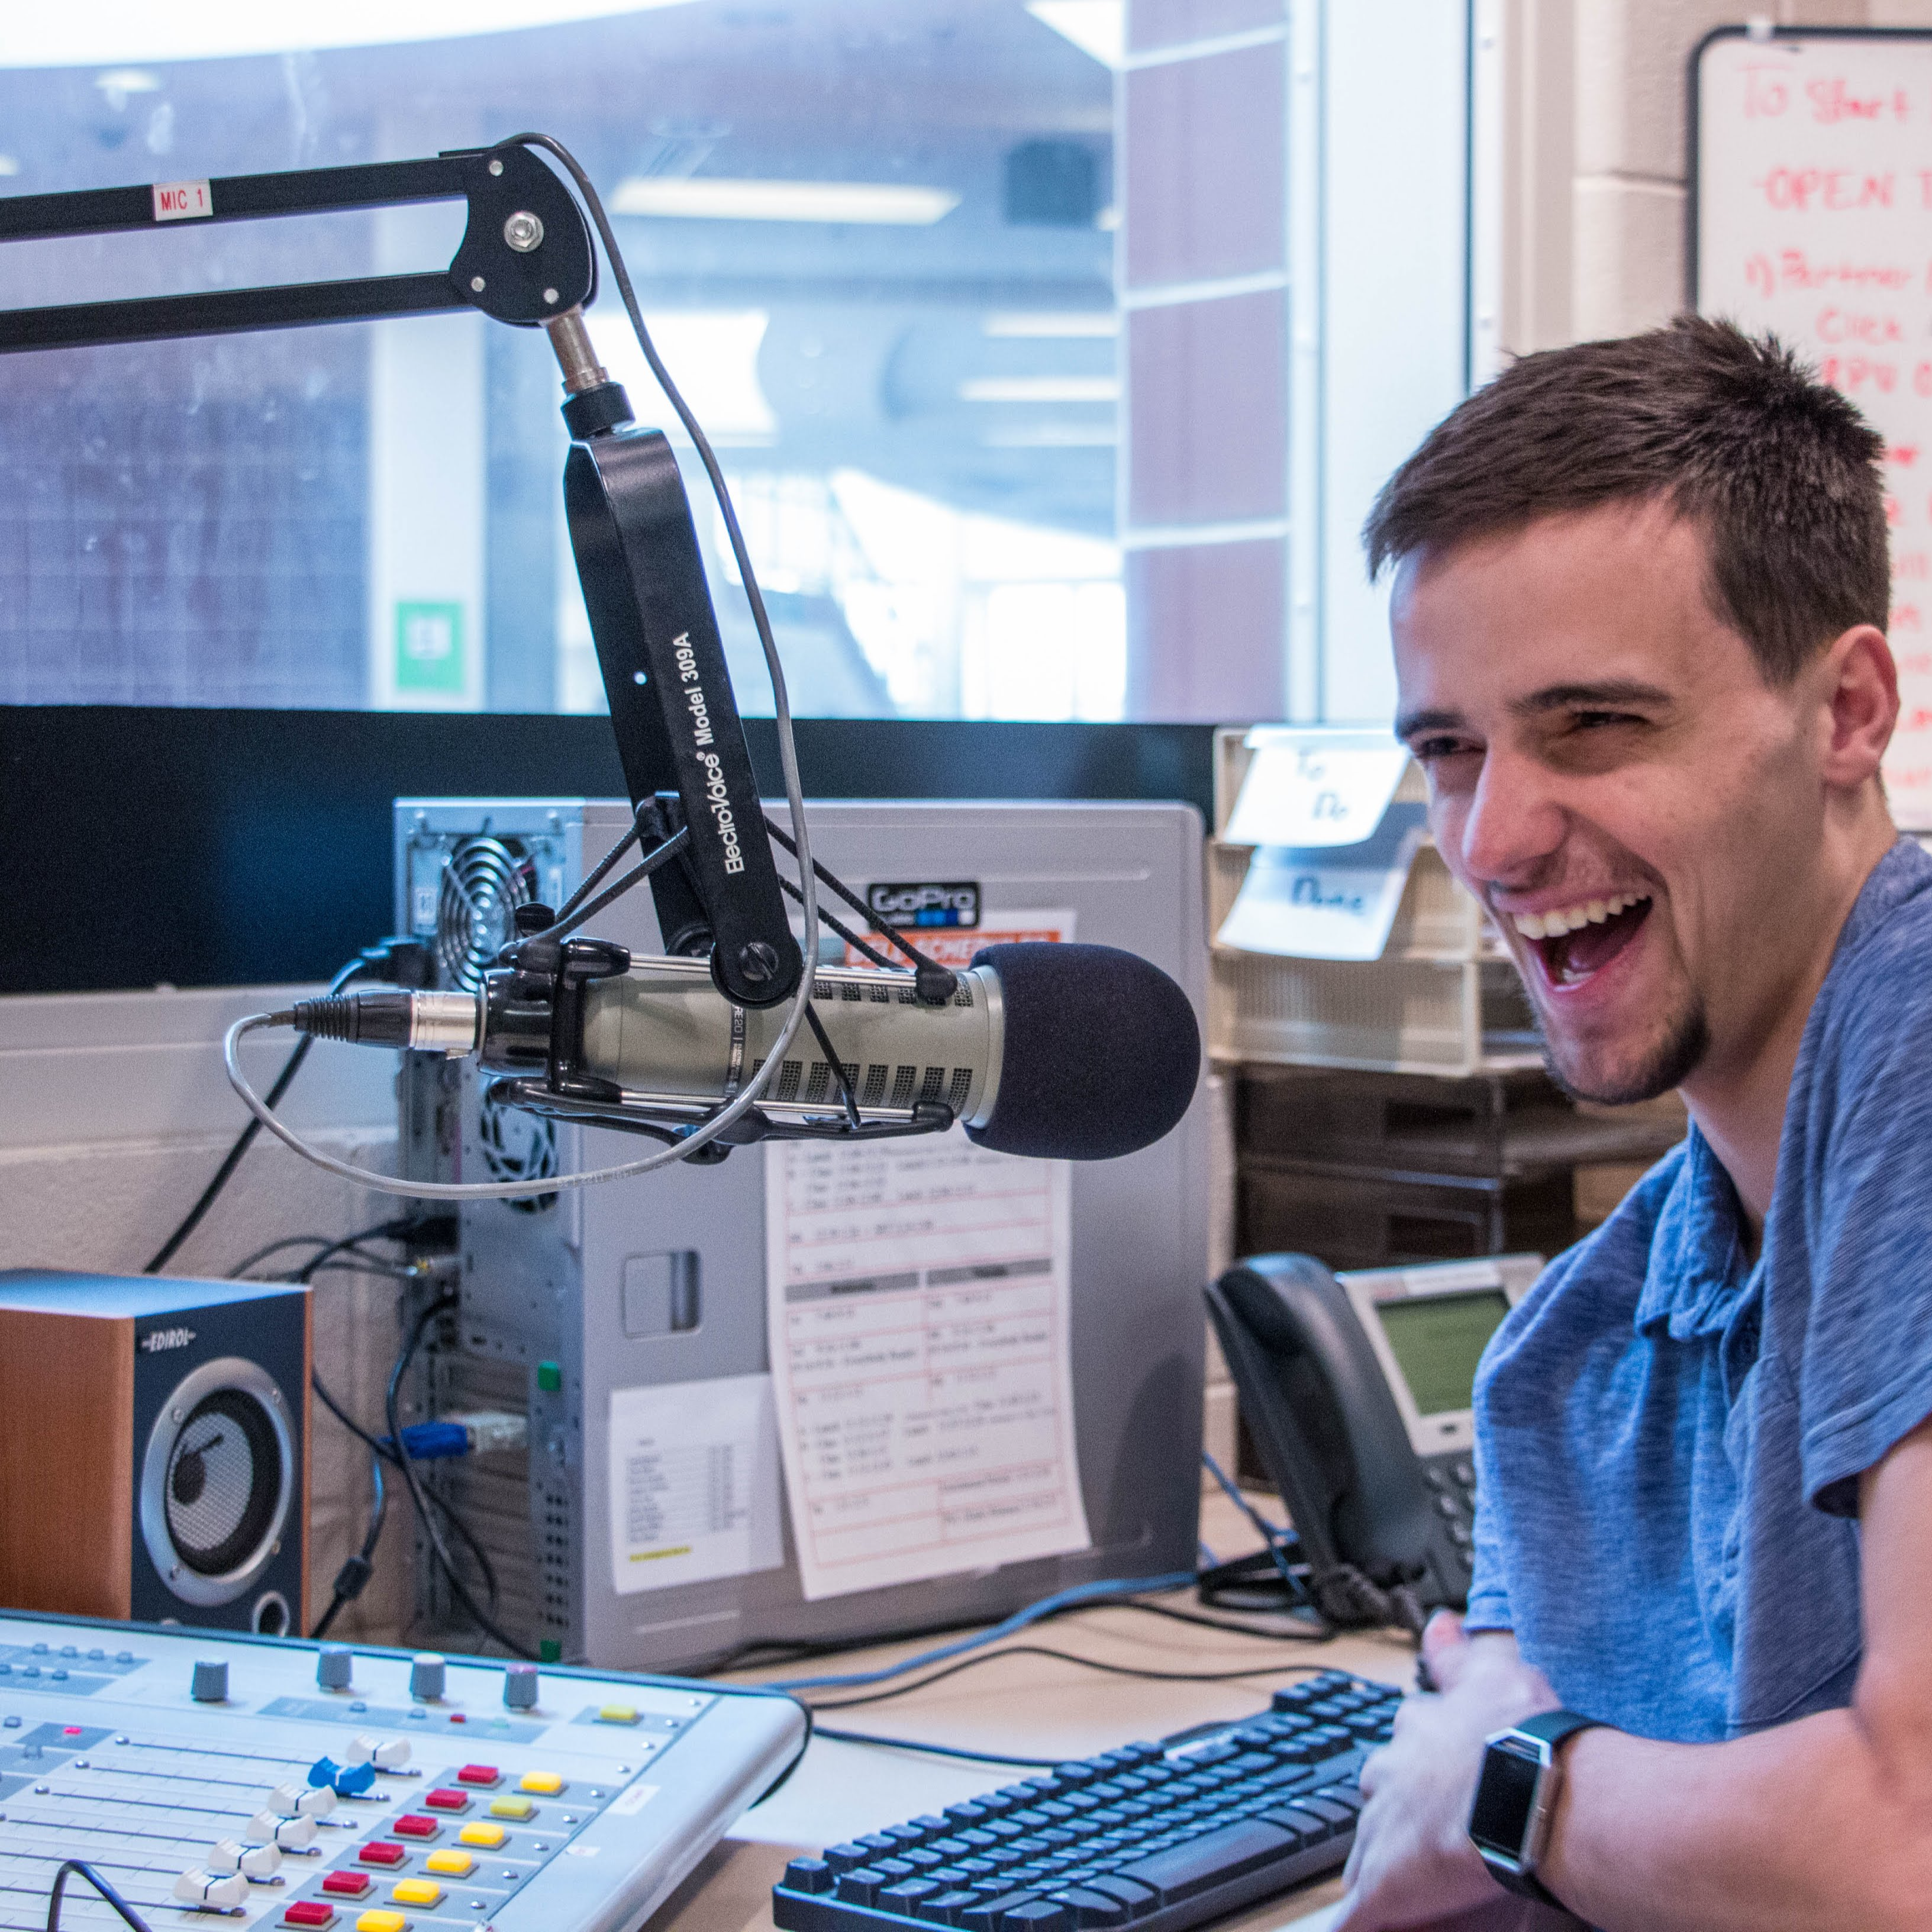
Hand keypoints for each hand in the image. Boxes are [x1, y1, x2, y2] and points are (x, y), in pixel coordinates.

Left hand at [1331, 1614, 1560, 1931]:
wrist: (1524, 1787)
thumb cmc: (1519, 1732)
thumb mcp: (1490, 1673)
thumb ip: (1458, 1654)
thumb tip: (1439, 1622)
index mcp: (1413, 1734)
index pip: (1399, 1751)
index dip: (1415, 1770)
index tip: (1429, 1784)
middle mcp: (1388, 1776)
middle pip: (1377, 1799)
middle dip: (1391, 1817)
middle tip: (1419, 1840)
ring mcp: (1383, 1831)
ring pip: (1367, 1851)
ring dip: (1378, 1866)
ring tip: (1397, 1888)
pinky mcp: (1384, 1884)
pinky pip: (1358, 1910)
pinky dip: (1356, 1919)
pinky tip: (1348, 1927)